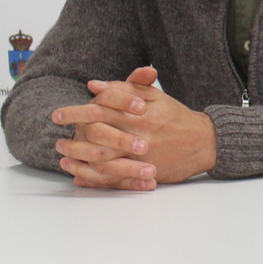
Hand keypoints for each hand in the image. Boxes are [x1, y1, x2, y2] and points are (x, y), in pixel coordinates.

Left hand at [51, 66, 216, 188]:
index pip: (100, 110)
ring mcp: (142, 156)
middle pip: (97, 135)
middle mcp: (139, 135)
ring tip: (64, 157)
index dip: (76, 112)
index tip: (58, 115)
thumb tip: (94, 85)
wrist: (205, 142)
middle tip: (57, 140)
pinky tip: (79, 175)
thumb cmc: (177, 117)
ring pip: (102, 159)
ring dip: (79, 159)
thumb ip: (126, 87)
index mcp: (139, 114)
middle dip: (73, 138)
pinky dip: (93, 178)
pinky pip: (114, 178)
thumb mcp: (156, 96)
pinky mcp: (145, 173)